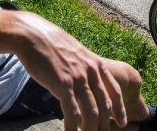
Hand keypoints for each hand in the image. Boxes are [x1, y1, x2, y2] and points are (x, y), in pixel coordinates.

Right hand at [15, 12, 126, 130]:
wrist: (34, 35)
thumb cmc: (51, 44)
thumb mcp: (75, 53)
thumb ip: (83, 69)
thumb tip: (82, 85)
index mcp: (96, 64)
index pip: (114, 90)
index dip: (119, 109)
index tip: (122, 123)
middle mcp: (91, 71)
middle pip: (104, 106)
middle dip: (105, 125)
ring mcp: (78, 78)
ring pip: (91, 113)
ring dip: (90, 130)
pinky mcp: (63, 85)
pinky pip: (72, 113)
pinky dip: (73, 128)